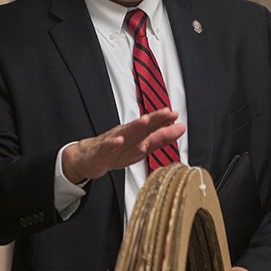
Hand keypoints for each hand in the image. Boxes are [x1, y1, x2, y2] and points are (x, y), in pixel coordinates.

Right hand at [61, 109, 184, 181]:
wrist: (89, 158)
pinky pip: (107, 147)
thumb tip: (180, 128)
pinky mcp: (101, 151)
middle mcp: (126, 136)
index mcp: (137, 136)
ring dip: (135, 126)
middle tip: (166, 112)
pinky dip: (113, 143)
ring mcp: (113, 142)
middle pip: (141, 126)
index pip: (152, 126)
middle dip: (154, 119)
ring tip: (145, 121)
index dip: (163, 120)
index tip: (175, 113)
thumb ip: (161, 137)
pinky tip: (119, 140)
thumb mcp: (141, 145)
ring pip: (125, 133)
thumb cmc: (117, 150)